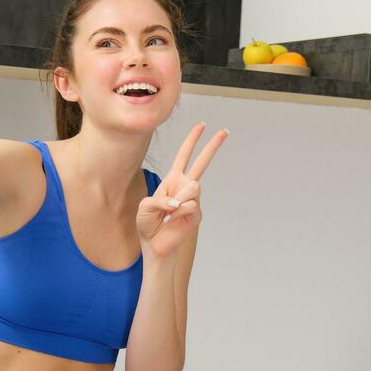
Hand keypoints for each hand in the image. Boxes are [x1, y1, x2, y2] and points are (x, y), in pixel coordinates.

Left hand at [137, 122, 228, 260]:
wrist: (154, 244)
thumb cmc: (147, 223)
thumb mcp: (145, 206)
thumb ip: (161, 199)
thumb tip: (182, 200)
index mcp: (172, 180)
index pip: (184, 156)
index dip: (192, 140)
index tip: (202, 125)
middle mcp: (185, 187)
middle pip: (202, 162)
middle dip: (212, 146)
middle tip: (225, 131)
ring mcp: (193, 200)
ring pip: (193, 187)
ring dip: (177, 200)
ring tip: (167, 213)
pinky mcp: (196, 214)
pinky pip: (189, 205)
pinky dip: (176, 212)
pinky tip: (170, 221)